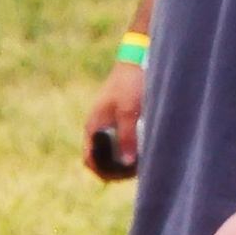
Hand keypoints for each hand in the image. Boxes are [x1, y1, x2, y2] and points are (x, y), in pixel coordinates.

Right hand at [85, 60, 142, 178]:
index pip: (90, 160)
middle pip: (101, 159)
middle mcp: (98, 128)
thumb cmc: (131, 83)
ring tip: (142, 161)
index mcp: (93, 127)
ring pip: (112, 150)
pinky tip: (145, 147)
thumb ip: (127, 137)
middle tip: (136, 171)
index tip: (121, 177)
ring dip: (124, 159)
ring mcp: (108, 123)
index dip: (103, 172)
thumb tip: (126, 163)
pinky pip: (120, 140)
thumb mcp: (129, 111)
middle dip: (115, 169)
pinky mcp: (119, 118)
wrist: (137, 57)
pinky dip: (129, 148)